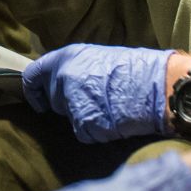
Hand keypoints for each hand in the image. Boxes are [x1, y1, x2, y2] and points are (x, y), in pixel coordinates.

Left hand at [23, 43, 176, 142]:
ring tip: (108, 107)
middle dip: (67, 105)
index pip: (32, 75)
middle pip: (53, 100)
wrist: (158, 86)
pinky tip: (113, 119)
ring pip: (69, 118)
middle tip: (94, 100)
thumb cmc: (134, 71)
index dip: (33, 91)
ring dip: (84, 117)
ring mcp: (72, 101)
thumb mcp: (98, 58)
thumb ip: (75, 70)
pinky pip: (84, 132)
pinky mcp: (84, 122)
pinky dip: (96, 131)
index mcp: (66, 58)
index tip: (39, 101)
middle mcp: (64, 78)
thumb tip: (62, 82)